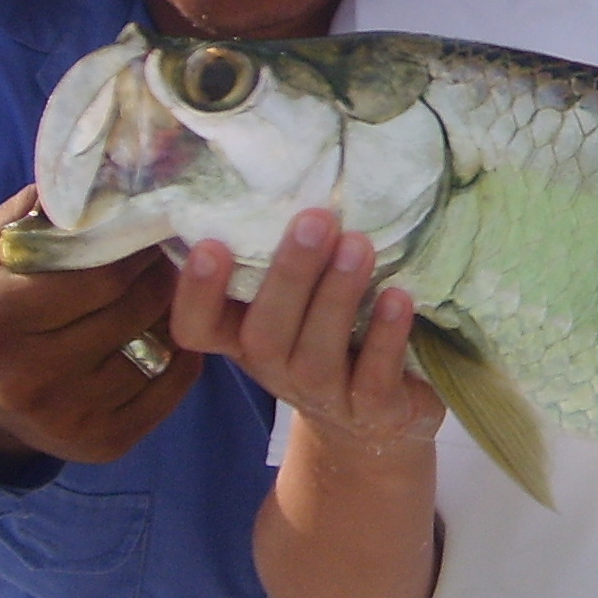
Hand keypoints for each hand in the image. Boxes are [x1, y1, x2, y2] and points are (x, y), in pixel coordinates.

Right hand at [0, 186, 191, 475]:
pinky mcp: (101, 444)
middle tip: (179, 246)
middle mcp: (29, 376)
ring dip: (177, 311)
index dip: (135, 246)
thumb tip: (91, 174)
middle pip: (130, 309)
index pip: (96, 276)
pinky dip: (182, 355)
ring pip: (154, 347)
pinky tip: (178, 328)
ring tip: (185, 283)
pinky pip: (166, 389)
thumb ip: (28, 212)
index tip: (156, 221)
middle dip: (161, 271)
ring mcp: (67, 417)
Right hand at [169, 210, 442, 456]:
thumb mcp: (297, 303)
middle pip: (264, 333)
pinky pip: (374, 378)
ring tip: (358, 246)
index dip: (197, 294)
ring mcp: (323, 396)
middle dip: (289, 275)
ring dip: (337, 296)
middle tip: (315, 220)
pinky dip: (386, 337)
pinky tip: (400, 298)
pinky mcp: (374, 412)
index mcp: (244, 338)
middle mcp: (274, 369)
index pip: (197, 328)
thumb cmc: (330, 339)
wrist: (377, 422)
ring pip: (316, 354)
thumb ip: (286, 259)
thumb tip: (296, 174)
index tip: (210, 245)